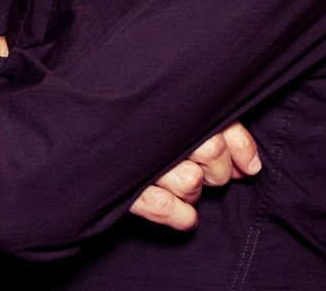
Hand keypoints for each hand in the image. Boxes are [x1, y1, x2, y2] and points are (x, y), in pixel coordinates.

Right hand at [129, 121, 261, 230]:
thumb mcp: (179, 111)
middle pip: (210, 154)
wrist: (75, 126)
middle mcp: (156, 133)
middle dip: (217, 169)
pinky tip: (184, 215)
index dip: (239, 150)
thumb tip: (251, 168)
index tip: (245, 166)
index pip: (220, 129)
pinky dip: (179, 215)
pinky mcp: (124, 190)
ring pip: (189, 181)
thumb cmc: (134, 117)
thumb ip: (221, 130)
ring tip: (183, 184)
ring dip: (193, 189)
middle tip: (208, 172)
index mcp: (170, 108)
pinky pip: (160, 207)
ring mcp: (139, 161)